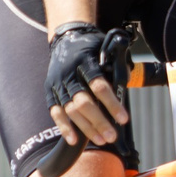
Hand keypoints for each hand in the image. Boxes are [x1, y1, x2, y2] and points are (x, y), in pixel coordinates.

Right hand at [46, 23, 129, 146]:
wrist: (67, 36)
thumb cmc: (90, 46)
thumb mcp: (105, 50)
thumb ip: (114, 69)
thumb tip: (124, 90)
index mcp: (84, 62)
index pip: (99, 86)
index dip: (112, 104)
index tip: (123, 119)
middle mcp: (68, 73)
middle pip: (83, 102)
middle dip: (99, 121)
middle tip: (112, 136)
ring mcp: (58, 83)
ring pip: (70, 110)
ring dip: (86, 128)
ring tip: (101, 140)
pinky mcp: (50, 91)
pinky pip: (56, 112)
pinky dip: (64, 127)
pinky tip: (74, 140)